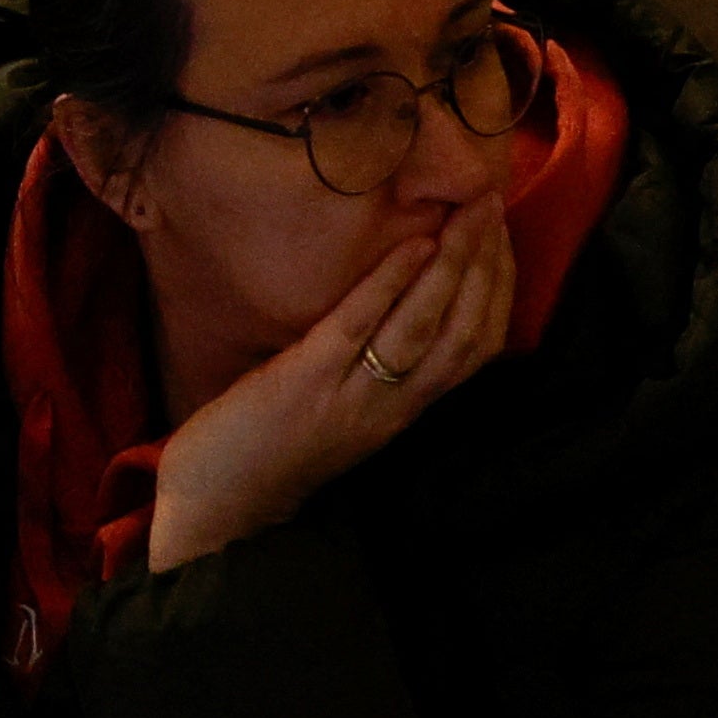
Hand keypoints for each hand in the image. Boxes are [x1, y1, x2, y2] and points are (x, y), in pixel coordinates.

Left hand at [141, 184, 517, 574]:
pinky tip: (414, 243)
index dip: (499, 290)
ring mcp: (352, 396)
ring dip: (456, 265)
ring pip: (426, 329)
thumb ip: (368, 370)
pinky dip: (392, 282)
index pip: (477, 350)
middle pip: (465, 334)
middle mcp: (390, 408)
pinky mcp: (306, 383)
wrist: (217, 514)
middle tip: (491, 203)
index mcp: (401, 412)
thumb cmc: (267, 456)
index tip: (501, 234)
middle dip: (488, 265)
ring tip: (468, 212)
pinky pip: (359, 327)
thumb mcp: (336, 413)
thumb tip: (390, 303)